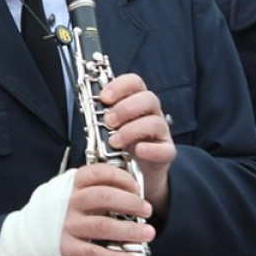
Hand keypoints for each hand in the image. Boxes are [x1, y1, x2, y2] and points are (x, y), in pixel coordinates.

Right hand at [60, 163, 155, 255]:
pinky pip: (93, 254)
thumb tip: (138, 194)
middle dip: (130, 202)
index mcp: (76, 182)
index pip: (98, 173)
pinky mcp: (68, 247)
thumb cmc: (76, 209)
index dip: (121, 178)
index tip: (137, 187)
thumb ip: (108, 188)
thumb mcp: (86, 191)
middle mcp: (71, 201)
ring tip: (148, 233)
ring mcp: (68, 224)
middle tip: (148, 210)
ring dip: (129, 230)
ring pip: (101, 226)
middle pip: (102, 197)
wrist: (42, 232)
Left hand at [100, 73, 175, 213]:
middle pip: (148, 98)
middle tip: (108, 121)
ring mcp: (161, 132)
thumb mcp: (108, 127)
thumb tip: (89, 105)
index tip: (104, 97)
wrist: (135, 172)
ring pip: (155, 122)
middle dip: (125, 108)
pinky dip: (151, 149)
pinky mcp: (166, 153)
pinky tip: (138, 151)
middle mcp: (152, 113)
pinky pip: (166, 149)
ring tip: (114, 142)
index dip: (120, 86)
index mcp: (137, 100)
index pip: (135, 82)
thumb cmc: (120, 144)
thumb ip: (101, 116)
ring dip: (132, 130)